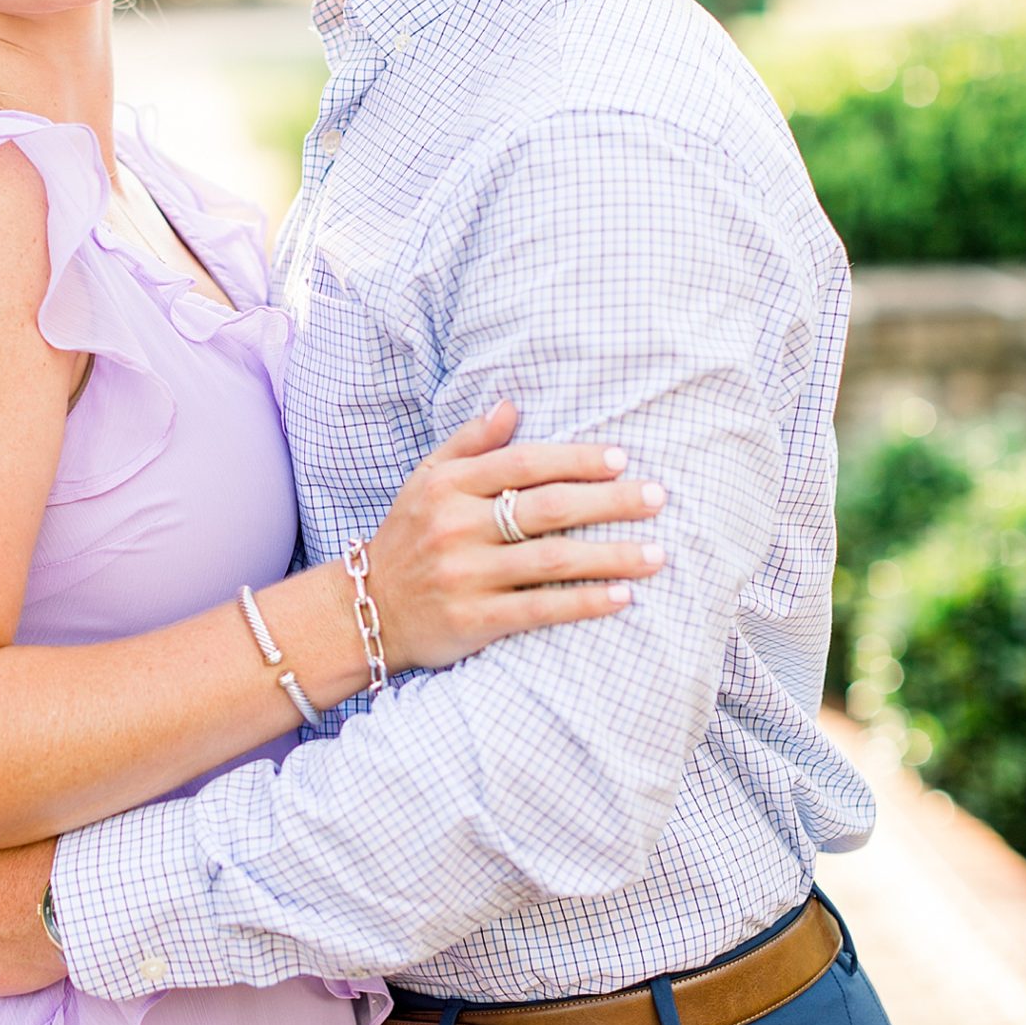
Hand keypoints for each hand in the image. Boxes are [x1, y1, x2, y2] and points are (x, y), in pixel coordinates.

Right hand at [365, 400, 666, 669]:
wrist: (367, 610)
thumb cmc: (409, 539)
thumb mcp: (425, 481)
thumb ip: (469, 443)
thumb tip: (511, 404)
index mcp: (448, 486)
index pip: (524, 463)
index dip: (577, 458)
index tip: (621, 458)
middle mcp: (456, 527)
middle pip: (548, 507)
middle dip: (610, 501)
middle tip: (658, 497)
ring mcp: (465, 575)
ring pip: (552, 559)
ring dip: (611, 555)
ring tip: (656, 553)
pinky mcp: (473, 620)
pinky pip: (539, 608)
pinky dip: (584, 602)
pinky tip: (622, 597)